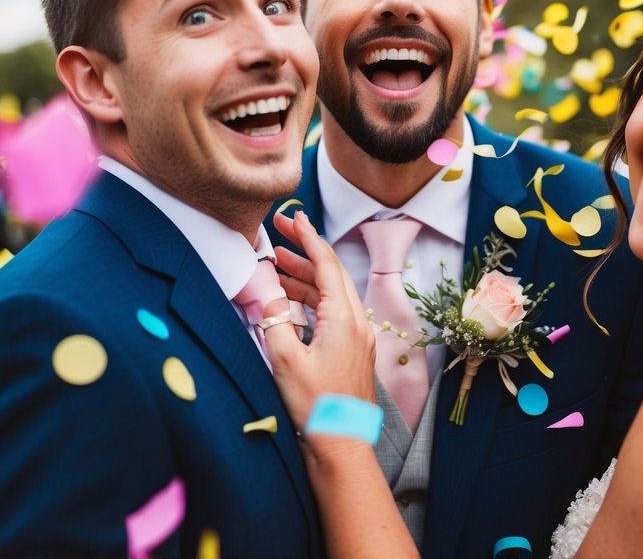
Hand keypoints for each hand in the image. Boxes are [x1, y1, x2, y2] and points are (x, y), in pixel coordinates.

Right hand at [263, 211, 375, 433]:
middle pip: (329, 272)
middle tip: (279, 233)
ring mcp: (356, 335)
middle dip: (304, 250)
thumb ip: (273, 319)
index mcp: (343, 317)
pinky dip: (310, 298)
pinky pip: (331, 310)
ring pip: (329, 291)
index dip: (307, 236)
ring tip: (276, 264)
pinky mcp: (351, 349)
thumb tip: (267, 291)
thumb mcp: (285, 360)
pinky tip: (288, 299)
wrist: (342, 446)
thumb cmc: (315, 407)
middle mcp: (355, 321)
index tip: (292, 216)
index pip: (325, 263)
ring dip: (304, 275)